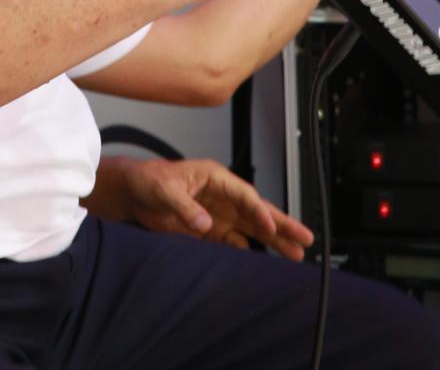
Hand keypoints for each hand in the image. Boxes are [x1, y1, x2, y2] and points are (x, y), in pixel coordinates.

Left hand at [98, 154, 312, 260]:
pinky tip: (260, 263)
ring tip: (294, 254)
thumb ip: (185, 207)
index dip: (260, 210)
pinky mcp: (210, 230)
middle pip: (257, 211)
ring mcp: (218, 213)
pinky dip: (248, 251)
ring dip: (272, 241)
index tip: (272, 227)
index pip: (245, 194)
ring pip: (251, 228)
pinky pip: (234, 241)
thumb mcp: (165, 190)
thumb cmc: (149, 180)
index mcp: (215, 178)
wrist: (134, 192)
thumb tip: (206, 224)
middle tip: (305, 239)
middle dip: (281, 224)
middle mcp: (222, 195)